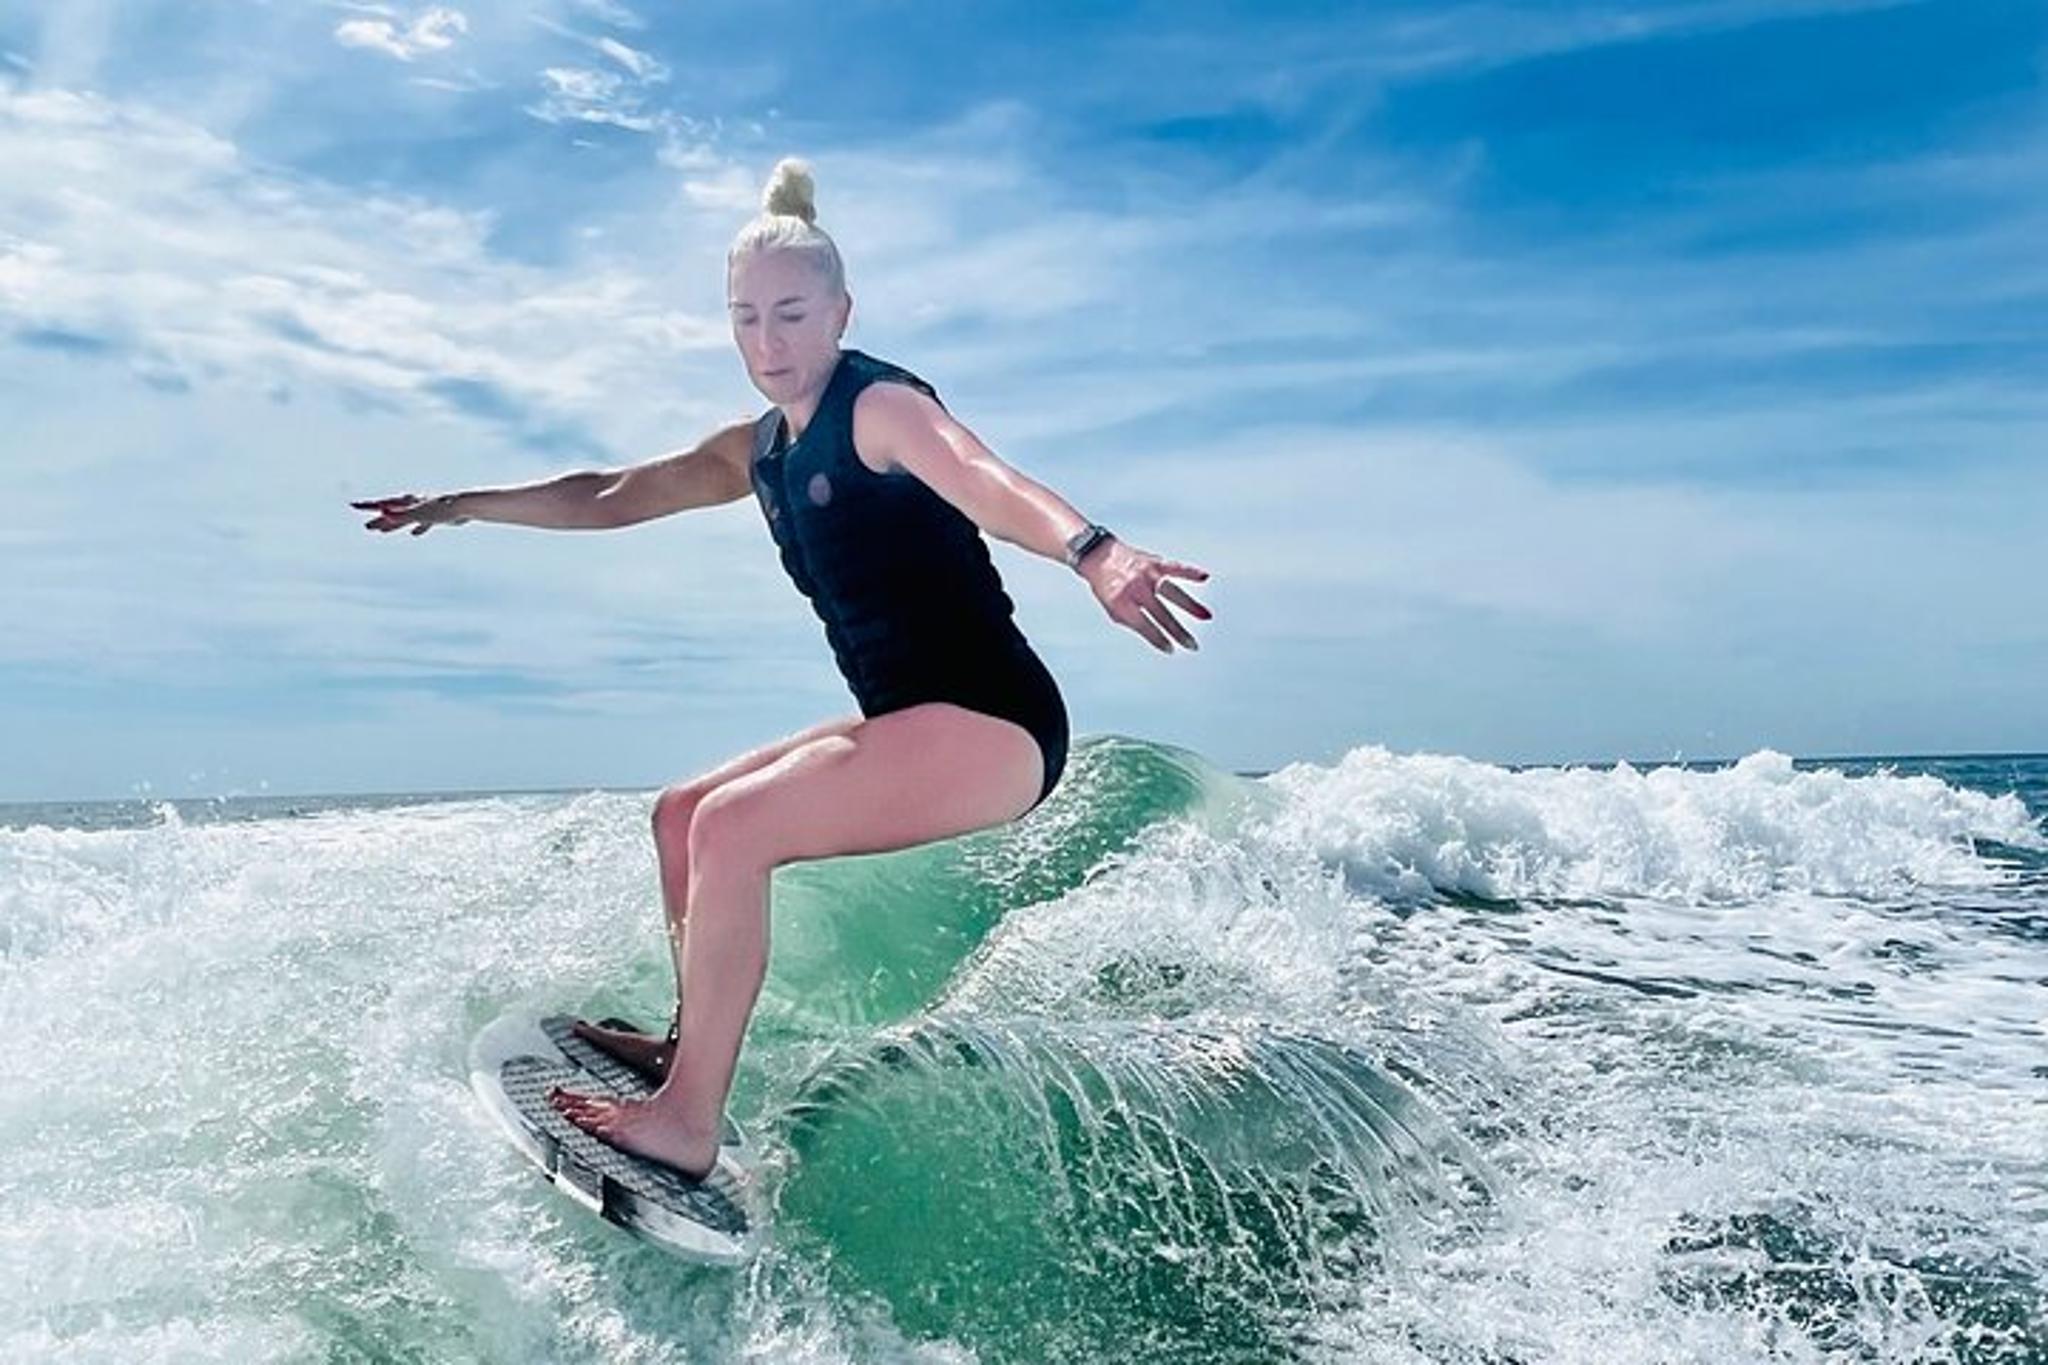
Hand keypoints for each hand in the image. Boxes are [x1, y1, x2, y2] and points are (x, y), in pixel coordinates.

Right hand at [351, 493, 467, 535]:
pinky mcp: (437, 516)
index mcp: (407, 502)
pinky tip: (415, 534)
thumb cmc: (442, 509)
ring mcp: (425, 509)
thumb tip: (382, 514)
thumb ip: (400, 516)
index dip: (368, 507)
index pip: (382, 504)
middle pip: (393, 513)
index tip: (352, 506)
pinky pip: (422, 522)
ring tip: (383, 532)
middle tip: (366, 527)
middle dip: (379, 520)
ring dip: (394, 525)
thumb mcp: (418, 514)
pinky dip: (417, 527)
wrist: (467, 506)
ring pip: (405, 518)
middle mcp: (414, 504)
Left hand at [1081, 540, 1212, 652]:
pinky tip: (1204, 576)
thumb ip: (1132, 622)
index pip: (1144, 625)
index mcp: (1121, 602)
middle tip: (1191, 644)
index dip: (1158, 639)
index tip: (1170, 649)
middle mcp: (1135, 587)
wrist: (1097, 555)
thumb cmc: (1104, 584)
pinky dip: (1190, 571)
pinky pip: (1175, 567)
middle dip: (1178, 631)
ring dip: (1191, 606)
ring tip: (1205, 616)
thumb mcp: (1110, 608)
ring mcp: (1146, 573)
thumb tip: (1155, 635)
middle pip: (1161, 613)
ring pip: (1173, 592)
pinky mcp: (1154, 562)